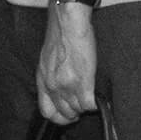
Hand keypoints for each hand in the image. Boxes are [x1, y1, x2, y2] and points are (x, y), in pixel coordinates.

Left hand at [37, 5, 97, 124]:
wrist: (67, 23)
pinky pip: (90, 105)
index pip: (46, 112)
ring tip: (91, 96)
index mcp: (42, 80)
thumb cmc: (60, 36)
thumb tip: (58, 88)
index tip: (69, 112)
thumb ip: (51, 75)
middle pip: (64, 115)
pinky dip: (96, 104)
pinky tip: (98, 95)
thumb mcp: (46, 59)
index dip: (59, 116)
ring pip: (78, 111)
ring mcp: (66, 86)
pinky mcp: (82, 82)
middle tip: (83, 103)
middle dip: (75, 112)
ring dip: (86, 107)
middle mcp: (52, 86)